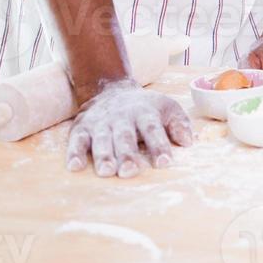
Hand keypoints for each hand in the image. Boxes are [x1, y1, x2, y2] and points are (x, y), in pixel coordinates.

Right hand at [65, 79, 193, 177]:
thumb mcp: (167, 107)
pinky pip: (76, 141)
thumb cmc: (145, 107)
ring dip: (103, 156)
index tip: (164, 162)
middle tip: (130, 171)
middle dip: (127, 154)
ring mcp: (100, 123)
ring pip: (101, 140)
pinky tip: (75, 167)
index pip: (152, 129)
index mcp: (144, 112)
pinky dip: (74, 153)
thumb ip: (179, 123)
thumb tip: (188, 142)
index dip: (159, 145)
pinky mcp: (81, 128)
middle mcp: (121, 117)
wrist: (112, 90)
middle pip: (125, 136)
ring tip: (106, 172)